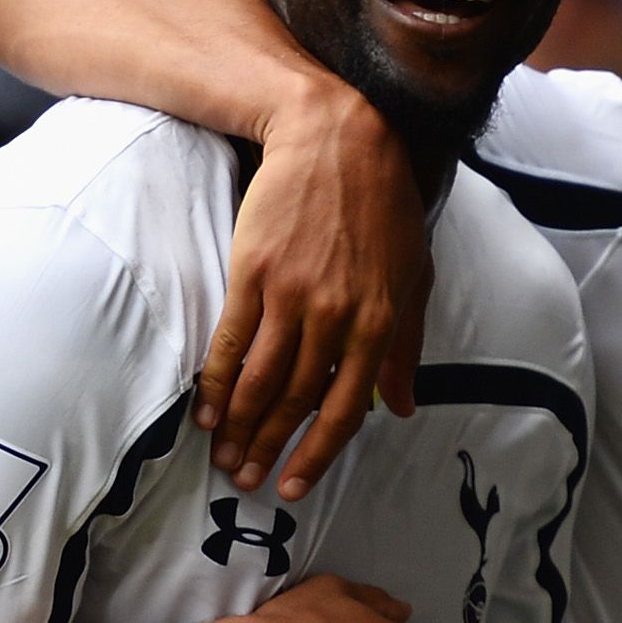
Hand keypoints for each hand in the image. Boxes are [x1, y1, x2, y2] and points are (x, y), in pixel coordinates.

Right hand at [200, 89, 432, 500]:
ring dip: (240, 427)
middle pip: (296, 402)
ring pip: (262, 380)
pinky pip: (232, 342)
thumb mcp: (413, 274)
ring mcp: (294, 295)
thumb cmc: (382, 204)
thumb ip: (408, 346)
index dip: (317, 454)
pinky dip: (218, 383)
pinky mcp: (255, 272)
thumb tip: (402, 406)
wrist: (338, 137)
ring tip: (224, 457)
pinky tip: (207, 411)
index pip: (345, 409)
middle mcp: (338, 316)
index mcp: (381, 323)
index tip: (295, 485)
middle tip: (246, 480)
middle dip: (270, 449)